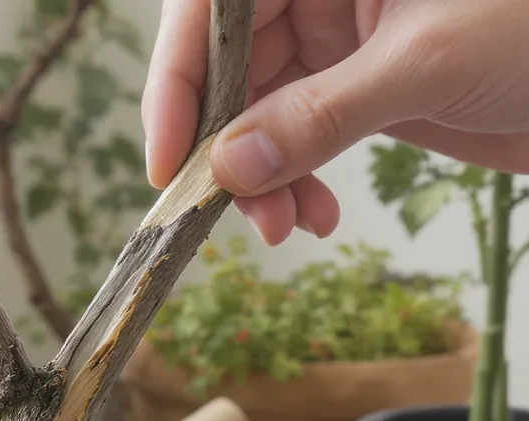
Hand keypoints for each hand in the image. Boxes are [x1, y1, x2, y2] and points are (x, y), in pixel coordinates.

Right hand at [142, 0, 528, 244]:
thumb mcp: (426, 64)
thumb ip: (320, 115)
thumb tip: (228, 168)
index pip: (212, 8)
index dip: (178, 78)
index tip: (168, 156)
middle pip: (226, 68)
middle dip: (223, 146)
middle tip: (227, 207)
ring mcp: (336, 41)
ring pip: (256, 114)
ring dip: (258, 178)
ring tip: (280, 225)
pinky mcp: (355, 88)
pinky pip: (296, 140)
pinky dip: (294, 184)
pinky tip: (312, 215)